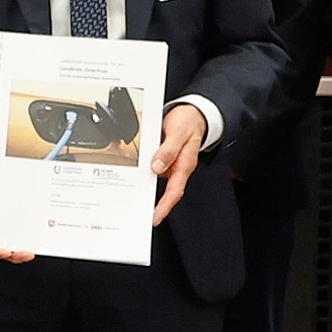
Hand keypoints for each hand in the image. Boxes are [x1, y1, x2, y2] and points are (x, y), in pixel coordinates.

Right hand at [0, 149, 32, 263]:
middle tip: (26, 252)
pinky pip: (20, 221)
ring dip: (22, 245)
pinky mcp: (11, 206)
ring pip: (11, 237)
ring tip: (33, 246)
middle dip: (13, 253)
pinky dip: (28, 228)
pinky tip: (36, 228)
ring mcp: (1, 214)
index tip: (4, 251)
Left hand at [146, 106, 206, 227]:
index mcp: (185, 164)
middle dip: (156, 207)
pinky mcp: (168, 161)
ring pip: (162, 184)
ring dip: (151, 194)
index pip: (175, 191)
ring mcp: (174, 165)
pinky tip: (138, 182)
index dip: (165, 206)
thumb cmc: (188, 122)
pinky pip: (158, 173)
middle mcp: (180, 168)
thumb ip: (169, 149)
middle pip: (168, 193)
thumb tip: (157, 166)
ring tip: (136, 205)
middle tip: (140, 217)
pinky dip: (148, 179)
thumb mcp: (178, 131)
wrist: (194, 114)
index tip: (155, 217)